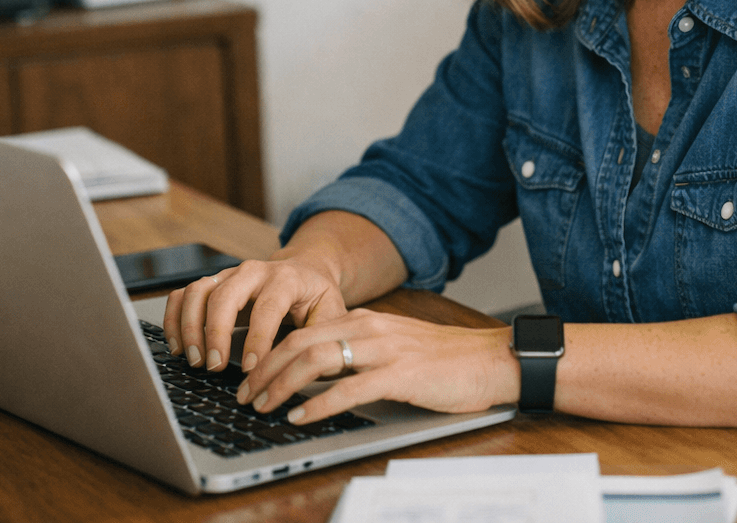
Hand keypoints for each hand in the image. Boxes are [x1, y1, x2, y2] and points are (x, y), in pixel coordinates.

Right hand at [161, 256, 347, 373]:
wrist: (306, 270)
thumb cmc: (318, 297)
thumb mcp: (333, 313)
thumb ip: (322, 336)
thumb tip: (311, 366)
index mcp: (287, 278)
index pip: (267, 307)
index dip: (257, 338)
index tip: (250, 368)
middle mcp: (254, 271)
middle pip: (225, 295)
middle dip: (215, 333)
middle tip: (214, 366)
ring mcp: (229, 275)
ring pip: (198, 291)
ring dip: (189, 327)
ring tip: (194, 360)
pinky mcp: (212, 283)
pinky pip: (183, 294)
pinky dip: (174, 319)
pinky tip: (177, 347)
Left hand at [233, 308, 518, 425]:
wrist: (493, 359)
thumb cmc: (447, 360)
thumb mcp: (395, 347)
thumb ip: (360, 353)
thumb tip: (319, 376)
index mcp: (365, 320)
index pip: (303, 331)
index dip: (270, 354)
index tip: (250, 375)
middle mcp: (370, 328)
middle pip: (300, 343)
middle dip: (264, 370)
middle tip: (243, 394)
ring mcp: (384, 350)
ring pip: (316, 361)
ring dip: (281, 385)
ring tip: (263, 405)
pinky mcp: (400, 376)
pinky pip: (348, 389)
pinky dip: (317, 403)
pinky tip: (300, 415)